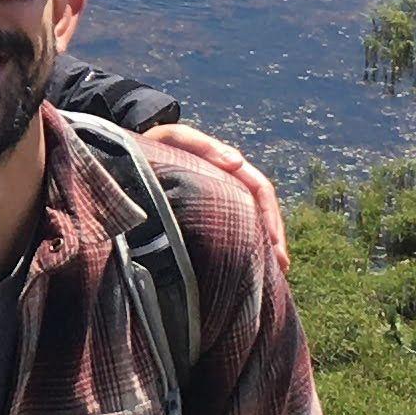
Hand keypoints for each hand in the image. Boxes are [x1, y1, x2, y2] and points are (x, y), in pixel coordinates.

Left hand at [149, 122, 287, 272]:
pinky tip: (249, 270)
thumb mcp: (175, 138)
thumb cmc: (156, 146)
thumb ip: (202, 146)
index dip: (270, 214)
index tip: (273, 242)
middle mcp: (231, 184)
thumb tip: (237, 162)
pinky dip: (244, 249)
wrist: (133, 154)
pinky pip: (233, 231)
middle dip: (274, 239)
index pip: (260, 189)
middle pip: (262, 211)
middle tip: (282, 268)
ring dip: (264, 248)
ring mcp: (221, 200)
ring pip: (251, 224)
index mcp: (228, 166)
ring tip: (274, 275)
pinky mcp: (207, 215)